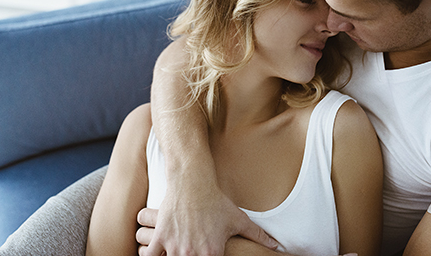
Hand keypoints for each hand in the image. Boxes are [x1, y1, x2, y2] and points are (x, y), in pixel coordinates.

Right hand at [136, 184, 277, 255]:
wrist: (193, 182)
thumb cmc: (216, 200)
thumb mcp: (239, 218)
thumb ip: (258, 235)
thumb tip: (276, 245)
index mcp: (211, 254)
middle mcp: (191, 254)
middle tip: (190, 253)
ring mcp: (174, 247)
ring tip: (174, 254)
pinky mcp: (160, 237)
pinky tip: (155, 253)